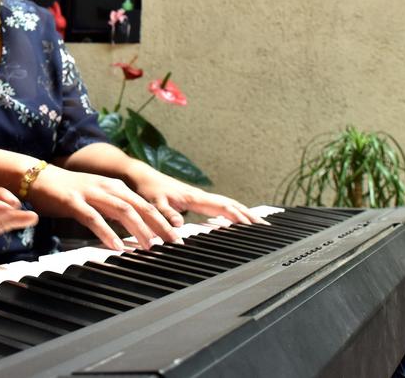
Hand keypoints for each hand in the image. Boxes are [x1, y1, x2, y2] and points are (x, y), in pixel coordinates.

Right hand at [25, 165, 177, 249]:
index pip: (145, 204)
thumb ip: (115, 210)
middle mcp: (107, 187)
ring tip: (149, 246)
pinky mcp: (73, 202)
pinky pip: (94, 218)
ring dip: (138, 229)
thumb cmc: (68, 191)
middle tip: (173, 242)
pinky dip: (107, 232)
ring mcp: (91, 193)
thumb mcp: (97, 197)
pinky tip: (116, 246)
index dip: (162, 220)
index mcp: (115, 187)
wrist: (38, 177)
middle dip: (158, 225)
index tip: (176, 236)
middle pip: (139, 206)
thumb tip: (134, 228)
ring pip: (121, 210)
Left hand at [130, 169, 266, 226]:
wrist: (139, 176)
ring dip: (241, 211)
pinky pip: (217, 205)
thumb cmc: (147, 189)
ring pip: (225, 204)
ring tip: (256, 222)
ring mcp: (197, 197)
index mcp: (194, 198)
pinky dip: (230, 210)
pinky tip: (233, 217)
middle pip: (230, 204)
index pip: (222, 207)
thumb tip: (178, 227)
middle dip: (247, 214)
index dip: (237, 216)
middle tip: (265, 225)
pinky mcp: (192, 199)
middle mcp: (199, 196)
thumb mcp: (154, 203)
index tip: (252, 225)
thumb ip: (165, 215)